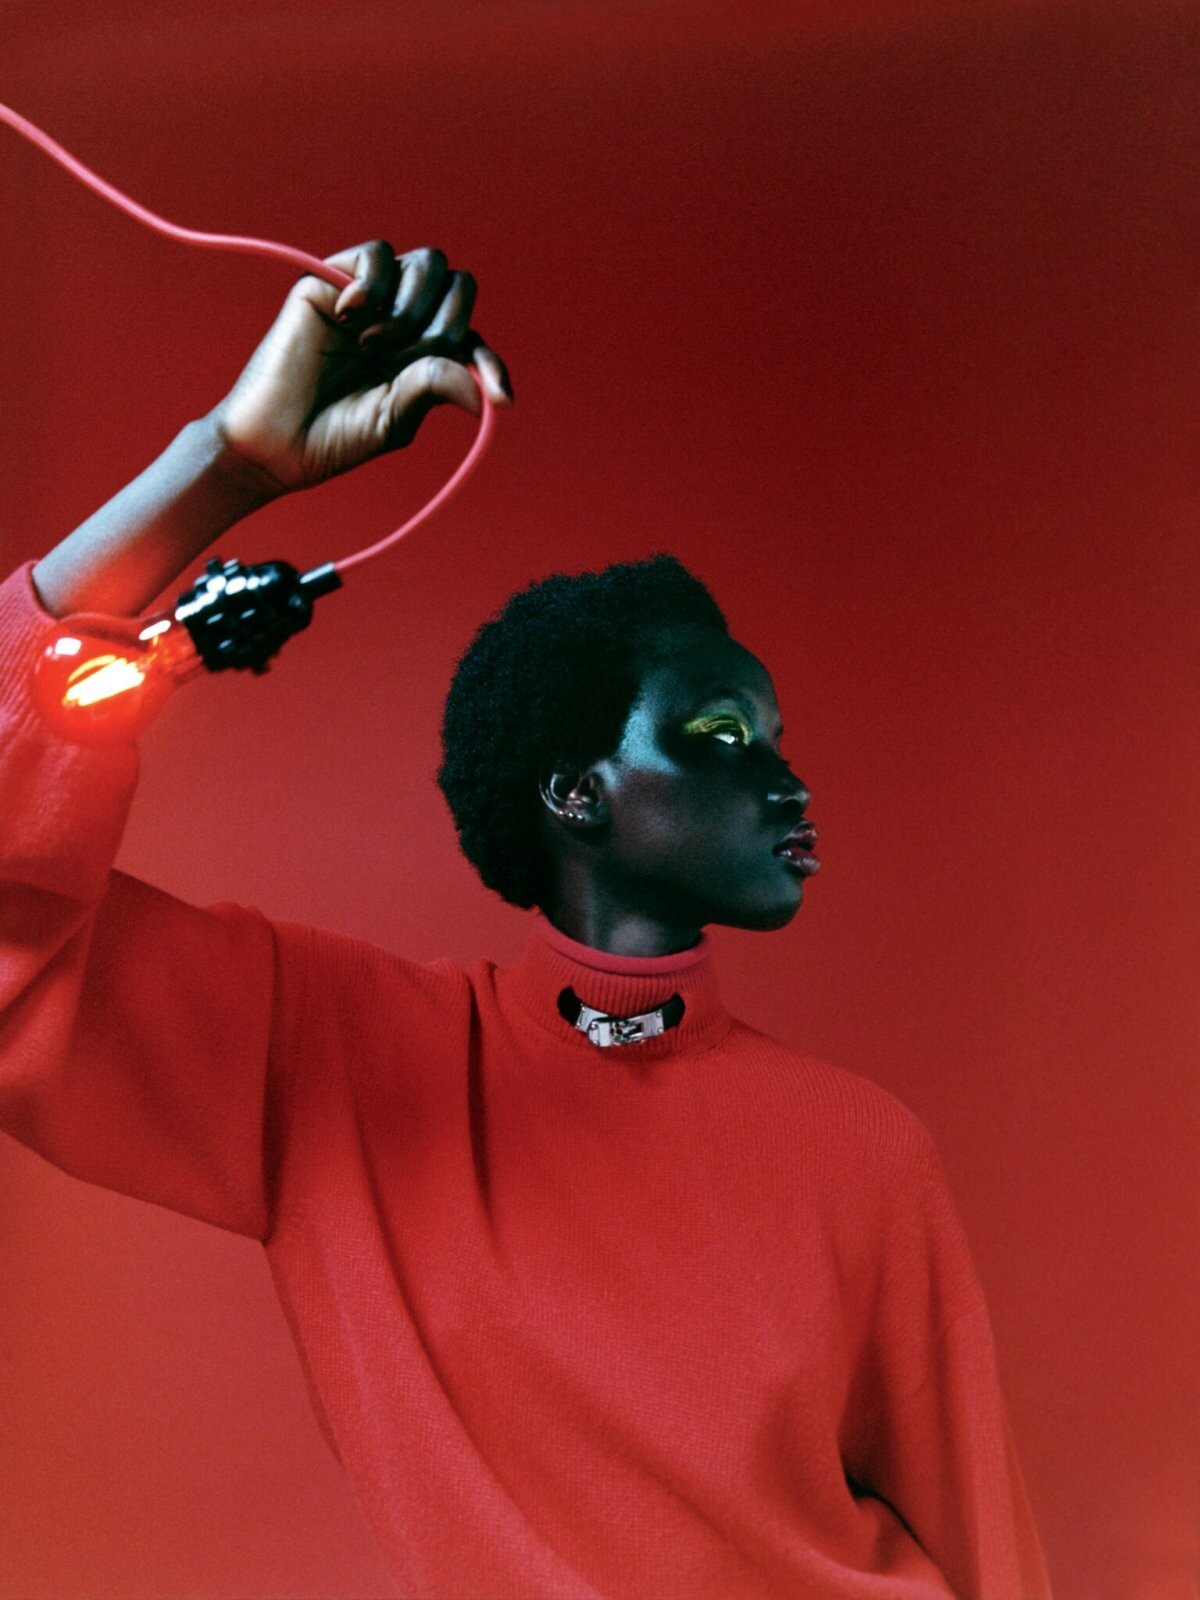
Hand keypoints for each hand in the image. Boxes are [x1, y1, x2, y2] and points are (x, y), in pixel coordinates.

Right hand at [209, 241, 510, 495]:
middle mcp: (403, 324)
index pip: (473, 342)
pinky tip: (351, 314)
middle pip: (458, 289)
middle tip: (403, 361)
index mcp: (424, 360)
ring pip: (428, 265)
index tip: (503, 399)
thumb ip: (434, 387)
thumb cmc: (332, 438)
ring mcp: (371, 301)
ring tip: (372, 344)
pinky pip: (378, 255)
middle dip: (445, 327)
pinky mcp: (333, 280)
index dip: (492, 364)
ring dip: (412, 307)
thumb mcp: (394, 420)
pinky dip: (375, 282)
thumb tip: (483, 384)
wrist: (272, 442)